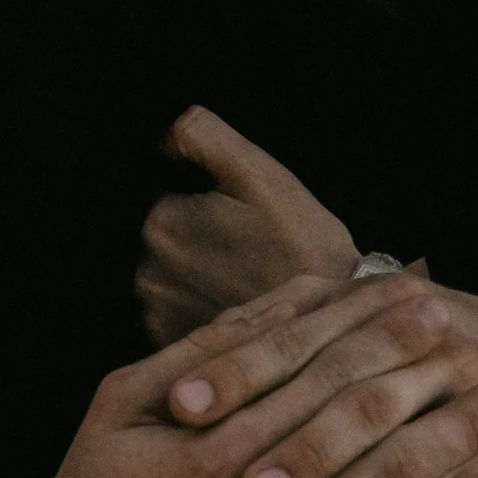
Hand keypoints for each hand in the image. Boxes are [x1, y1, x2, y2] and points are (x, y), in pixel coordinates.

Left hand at [138, 108, 359, 345]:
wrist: (330, 322)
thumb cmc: (301, 244)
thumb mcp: (259, 174)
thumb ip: (202, 135)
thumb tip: (163, 139)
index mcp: (162, 222)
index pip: (156, 192)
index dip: (193, 196)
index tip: (231, 214)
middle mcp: (146, 272)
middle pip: (156, 235)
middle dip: (191, 234)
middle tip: (241, 245)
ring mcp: (156, 313)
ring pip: (162, 273)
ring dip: (190, 269)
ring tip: (240, 273)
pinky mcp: (169, 342)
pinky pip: (169, 310)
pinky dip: (192, 302)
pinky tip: (230, 298)